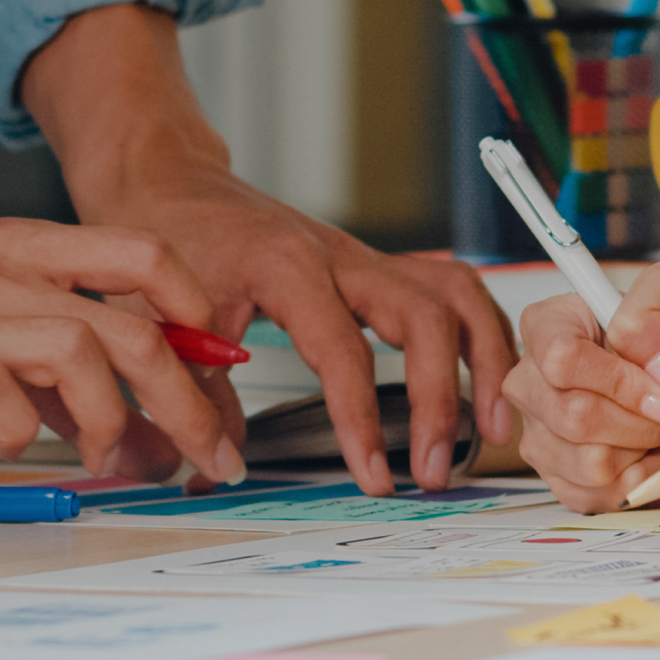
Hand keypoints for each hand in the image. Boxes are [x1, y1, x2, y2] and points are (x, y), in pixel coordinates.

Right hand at [0, 219, 247, 483]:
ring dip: (114, 419)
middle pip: (131, 326)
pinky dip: (30, 433)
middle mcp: (4, 276)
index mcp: (22, 249)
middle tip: (208, 452)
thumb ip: (45, 347)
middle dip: (187, 399)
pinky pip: (7, 402)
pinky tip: (18, 445)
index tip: (221, 360)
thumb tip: (118, 415)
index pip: (140, 252)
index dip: (193, 305)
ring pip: (83, 351)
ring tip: (109, 457)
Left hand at [22, 4, 516, 494]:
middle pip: (425, 316)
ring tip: (496, 426)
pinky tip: (489, 380)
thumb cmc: (164, 240)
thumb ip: (196, 393)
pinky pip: (450, 288)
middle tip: (435, 469)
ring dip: (486, 359)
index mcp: (289, 267)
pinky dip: (480, 332)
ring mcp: (367, 257)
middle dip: (442, 398)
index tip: (375, 477)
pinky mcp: (377, 266)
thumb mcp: (162, 316)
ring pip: (457, 292)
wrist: (171, 183)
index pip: (344, 351)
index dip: (362, 420)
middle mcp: (341, 256)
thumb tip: (224, 465)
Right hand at [503, 261, 659, 511]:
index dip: (618, 380)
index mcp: (554, 325)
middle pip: (572, 415)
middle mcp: (537, 380)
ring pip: (586, 462)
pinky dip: (638, 482)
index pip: (560, 358)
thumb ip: (653, 307)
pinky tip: (651, 457)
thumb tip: (640, 356)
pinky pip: (592, 496)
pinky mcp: (565, 479)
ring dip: (642, 450)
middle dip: (640, 419)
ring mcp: (545, 433)